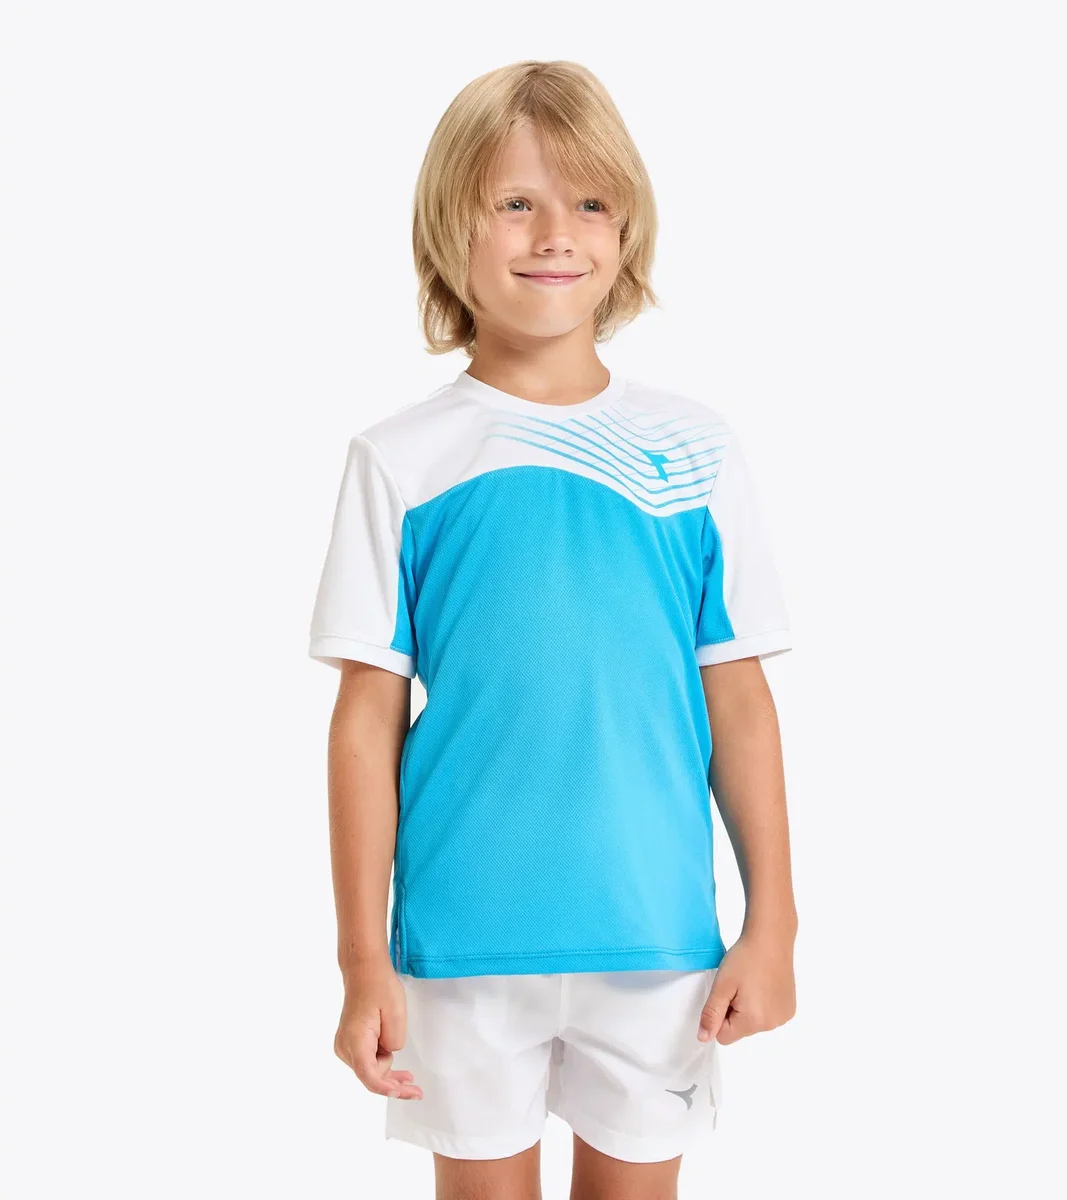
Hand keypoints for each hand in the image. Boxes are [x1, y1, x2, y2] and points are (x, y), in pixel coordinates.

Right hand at [334, 954, 422, 1098]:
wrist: (364, 971)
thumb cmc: (380, 987)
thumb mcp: (396, 1013)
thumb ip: (394, 1041)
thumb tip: (389, 1053)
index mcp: (355, 1040)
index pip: (369, 1075)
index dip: (388, 1089)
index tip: (406, 1093)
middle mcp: (345, 1047)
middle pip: (370, 1076)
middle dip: (392, 1084)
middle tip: (416, 1092)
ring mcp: (344, 1046)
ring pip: (368, 1070)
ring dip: (387, 1074)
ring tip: (409, 1078)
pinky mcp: (349, 1042)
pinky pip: (366, 1061)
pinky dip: (380, 1064)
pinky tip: (393, 1065)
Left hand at [698, 928, 795, 1044]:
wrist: (770, 938)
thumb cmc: (744, 958)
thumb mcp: (721, 985)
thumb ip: (711, 1014)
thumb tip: (703, 1038)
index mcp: (754, 1021)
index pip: (724, 1036)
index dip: (720, 1016)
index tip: (726, 994)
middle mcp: (772, 1024)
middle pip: (740, 1030)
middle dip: (734, 1012)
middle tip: (737, 986)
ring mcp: (783, 1017)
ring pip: (754, 1023)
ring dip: (748, 1009)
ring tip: (751, 982)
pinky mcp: (789, 1009)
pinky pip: (768, 1016)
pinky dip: (762, 1004)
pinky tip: (763, 984)